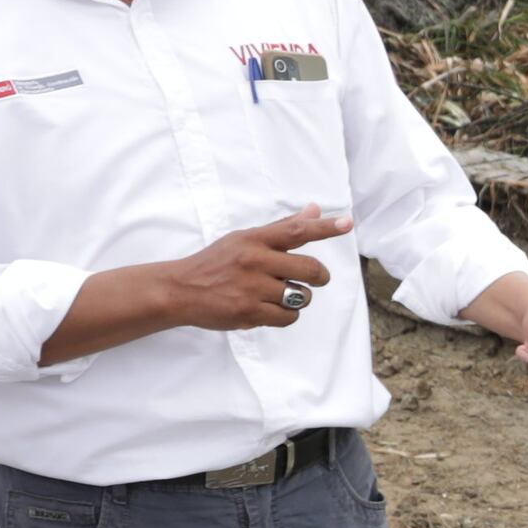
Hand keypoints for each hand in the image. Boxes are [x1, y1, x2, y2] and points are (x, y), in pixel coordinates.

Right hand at [145, 208, 348, 335]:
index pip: (296, 230)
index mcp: (254, 239)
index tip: (347, 223)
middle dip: (319, 277)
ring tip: (279, 295)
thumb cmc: (216, 262)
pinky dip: (286, 316)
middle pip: (310, 269)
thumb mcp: (244, 239)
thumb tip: (315, 210)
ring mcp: (251, 288)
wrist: (179, 290)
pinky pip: (288, 318)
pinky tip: (271, 309)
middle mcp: (254, 261)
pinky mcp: (248, 313)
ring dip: (298, 299)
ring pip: (301, 297)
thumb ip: (281, 228)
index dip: (325, 228)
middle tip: (314, 278)